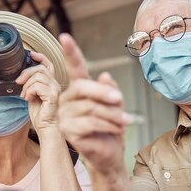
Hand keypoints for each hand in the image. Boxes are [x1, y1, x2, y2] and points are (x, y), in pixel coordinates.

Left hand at [17, 51, 60, 134]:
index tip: (31, 54)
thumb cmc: (41, 115)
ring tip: (24, 95)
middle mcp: (55, 84)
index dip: (40, 57)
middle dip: (26, 73)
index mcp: (51, 83)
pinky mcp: (53, 96)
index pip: (48, 64)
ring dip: (26, 85)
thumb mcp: (33, 96)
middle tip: (18, 82)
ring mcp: (55, 90)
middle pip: (40, 68)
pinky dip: (29, 91)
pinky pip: (37, 86)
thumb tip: (21, 78)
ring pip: (38, 76)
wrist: (47, 128)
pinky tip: (28, 99)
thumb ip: (31, 86)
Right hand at [57, 33, 131, 172]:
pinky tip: (118, 129)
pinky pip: (88, 123)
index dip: (70, 52)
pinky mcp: (67, 131)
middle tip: (119, 99)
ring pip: (89, 107)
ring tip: (125, 121)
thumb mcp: (116, 105)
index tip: (64, 36)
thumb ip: (111, 90)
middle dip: (103, 93)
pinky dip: (108, 124)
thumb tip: (106, 76)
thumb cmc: (112, 127)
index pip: (74, 68)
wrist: (110, 153)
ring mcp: (65, 115)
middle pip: (82, 87)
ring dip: (112, 114)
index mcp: (80, 89)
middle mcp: (68, 99)